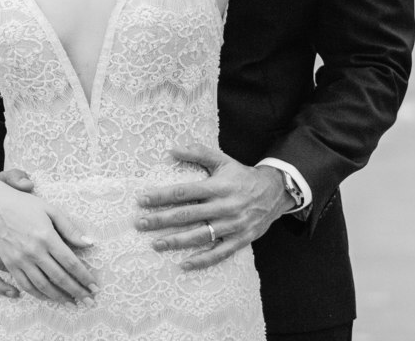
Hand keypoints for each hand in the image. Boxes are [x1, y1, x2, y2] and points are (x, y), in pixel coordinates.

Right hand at [0, 166, 98, 303]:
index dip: (85, 277)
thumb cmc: (24, 205)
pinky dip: (40, 295)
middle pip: (60, 278)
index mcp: (46, 236)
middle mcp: (33, 251)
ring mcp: (20, 260)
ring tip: (73, 303)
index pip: (71, 263)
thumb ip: (70, 228)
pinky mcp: (10, 265)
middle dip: (77, 291)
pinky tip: (50, 298)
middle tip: (90, 301)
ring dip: (60, 297)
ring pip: (43, 286)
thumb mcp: (50, 210)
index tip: (95, 286)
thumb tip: (90, 243)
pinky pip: (26, 286)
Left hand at [135, 143, 291, 269]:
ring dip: (176, 241)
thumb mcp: (222, 160)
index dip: (162, 195)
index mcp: (217, 187)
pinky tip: (183, 264)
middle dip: (161, 219)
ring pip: (200, 236)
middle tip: (140, 223)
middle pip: (187, 215)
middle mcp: (224, 207)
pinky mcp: (240, 240)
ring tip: (155, 244)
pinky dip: (202, 260)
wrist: (274, 193)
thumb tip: (172, 149)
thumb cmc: (241, 176)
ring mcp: (233, 225)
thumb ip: (198, 153)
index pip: (184, 192)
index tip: (142, 199)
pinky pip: (219, 253)